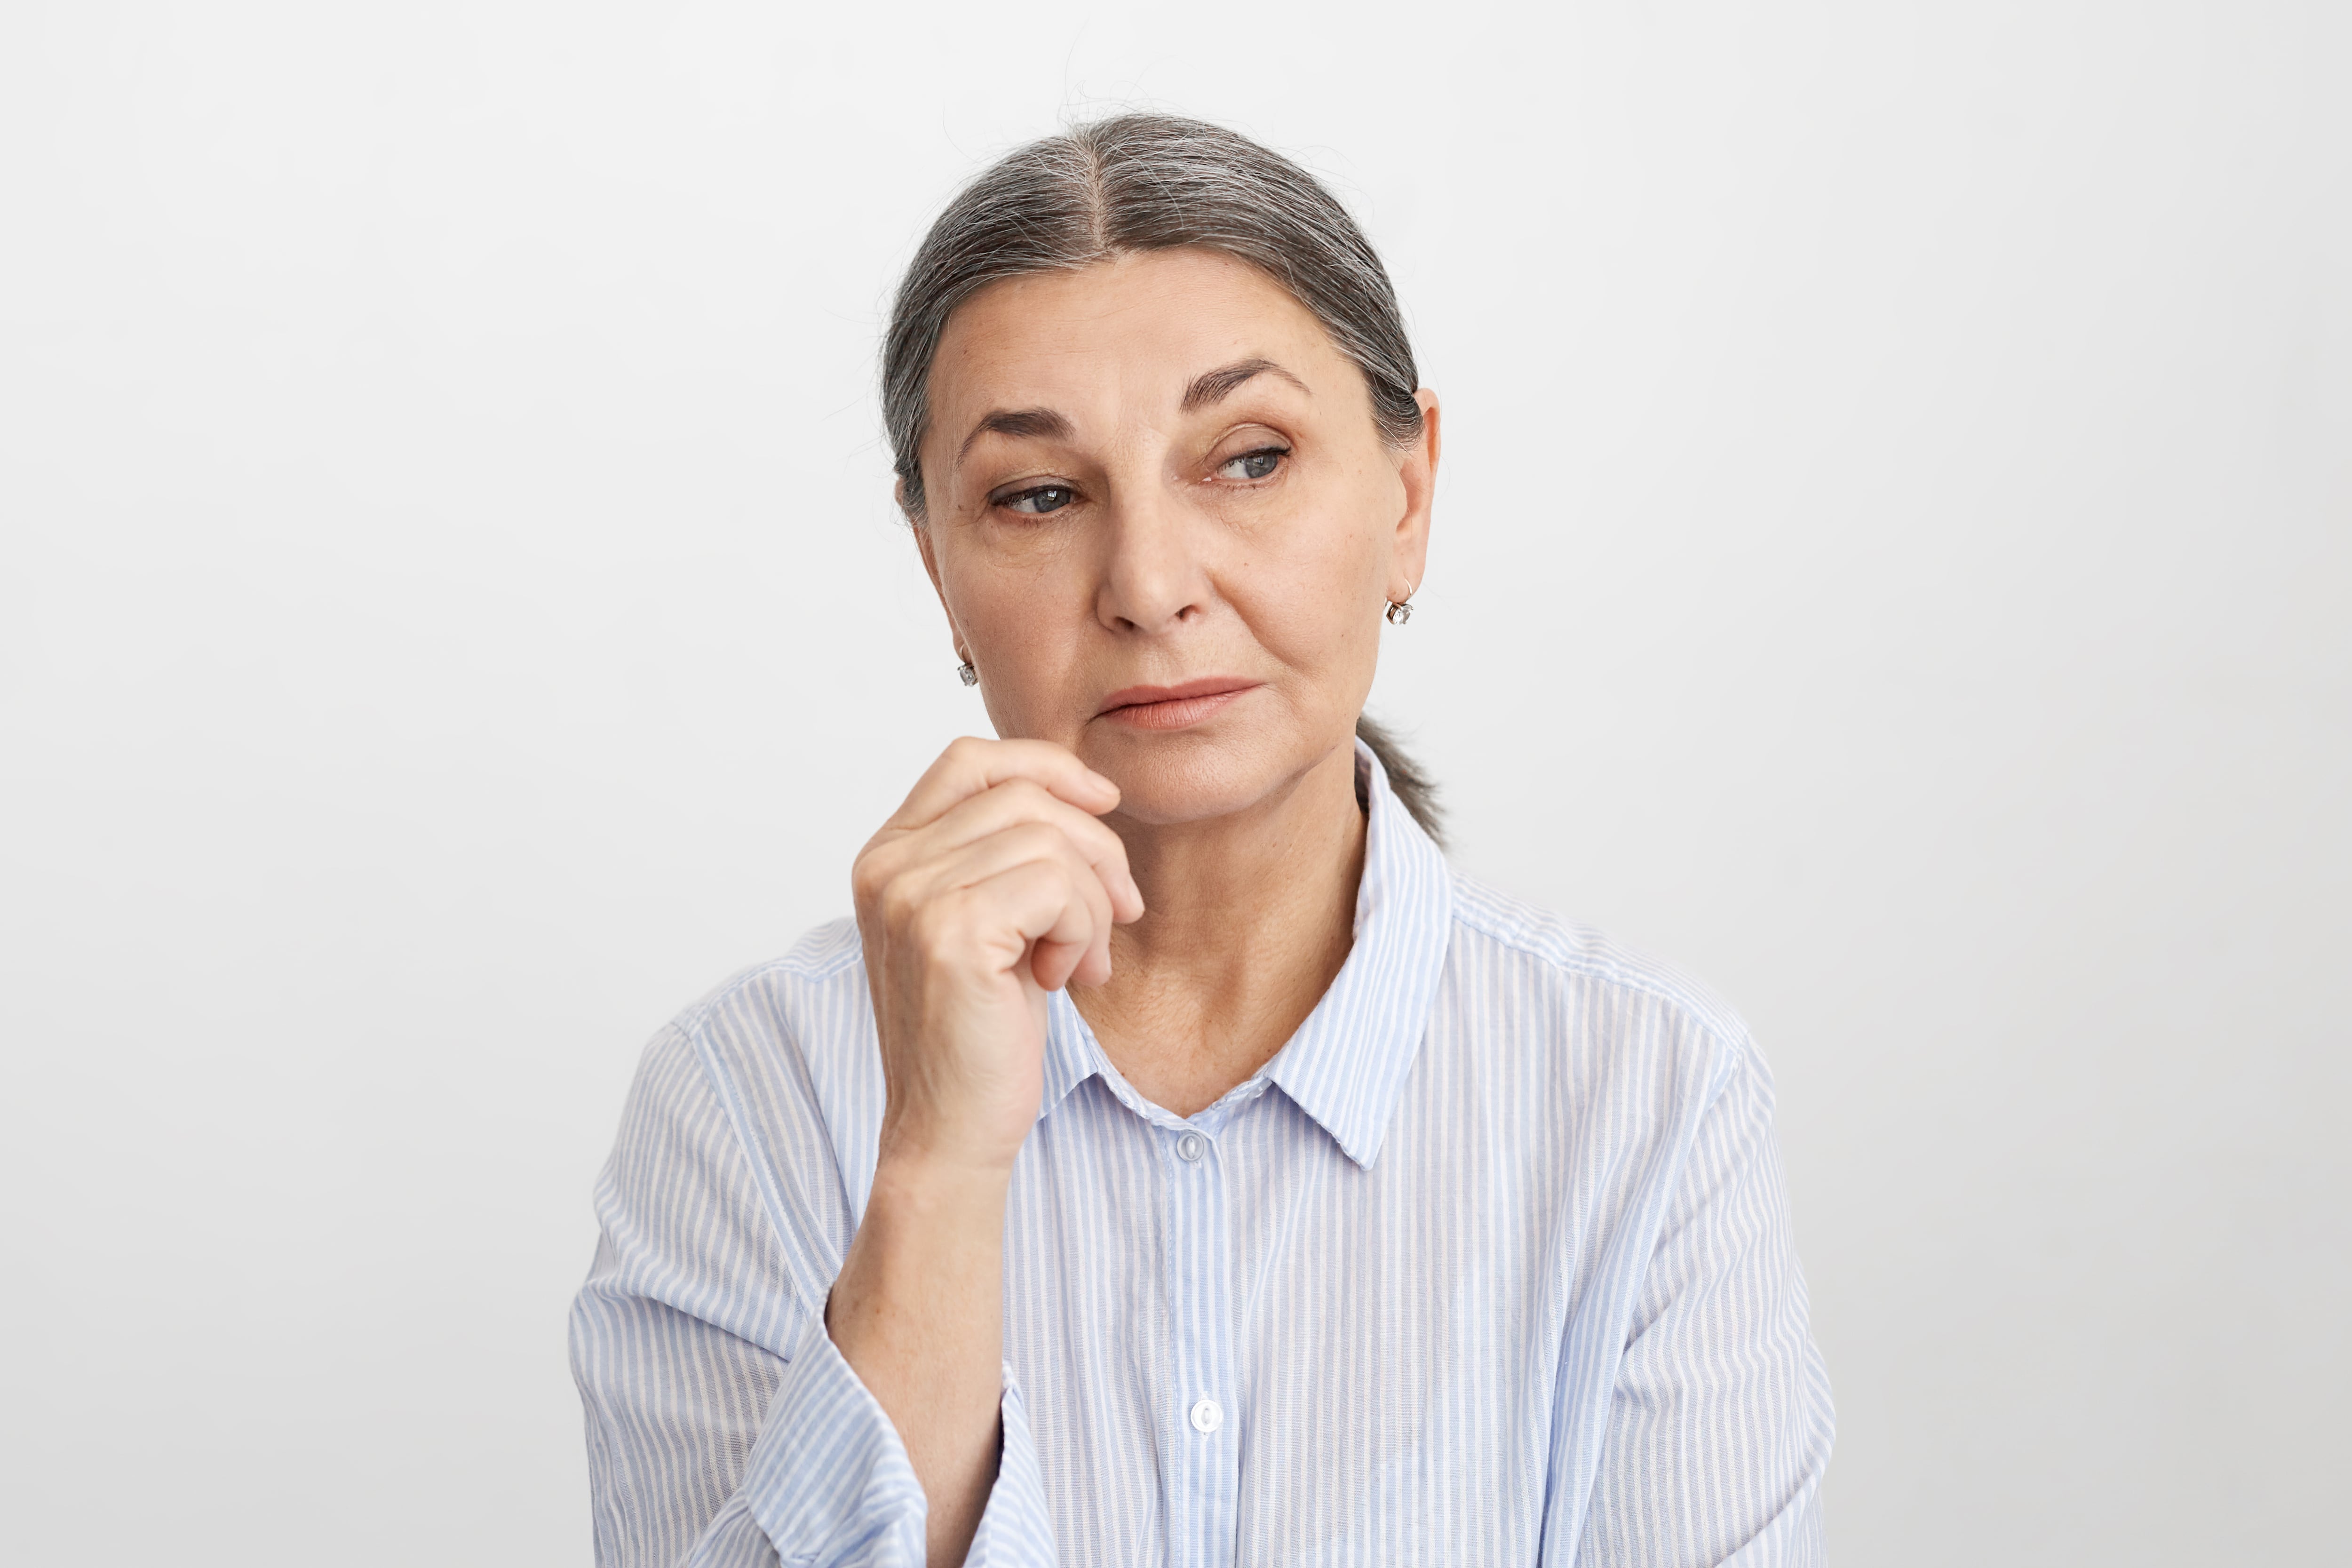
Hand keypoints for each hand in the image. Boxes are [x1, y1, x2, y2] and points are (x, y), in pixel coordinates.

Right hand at [850, 736, 1145, 1177]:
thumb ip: (1007, 854)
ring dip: (1092, 905)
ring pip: (1051, 840)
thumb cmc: (979, 1034)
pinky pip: (1059, 885)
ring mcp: (912, 895)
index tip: (1102, 806)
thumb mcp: (992, 923)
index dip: (1047, 767)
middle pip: (1026, 796)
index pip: (970, 760)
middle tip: (1114, 920)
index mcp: (887, 856)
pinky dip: (1083, 930)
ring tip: (1078, 964)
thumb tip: (1089, 791)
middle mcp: (887, 866)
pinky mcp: (951, 931)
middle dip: (1095, 853)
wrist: (950, 1131)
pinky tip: (1061, 979)